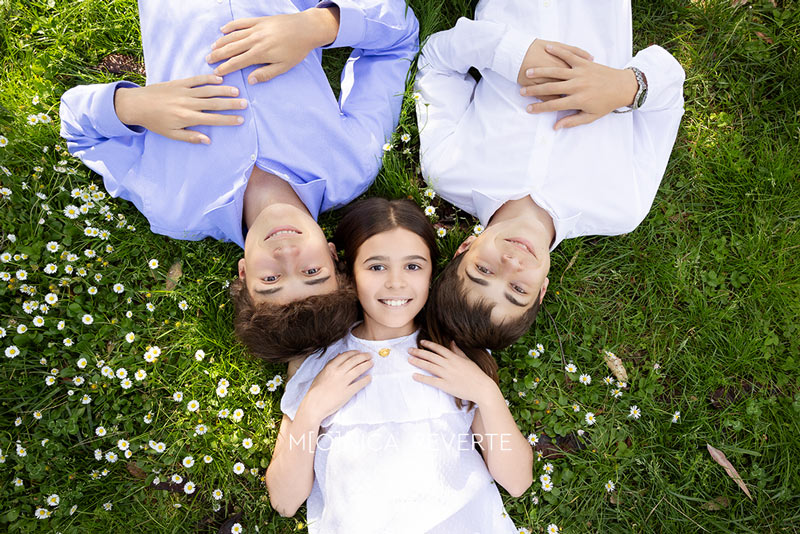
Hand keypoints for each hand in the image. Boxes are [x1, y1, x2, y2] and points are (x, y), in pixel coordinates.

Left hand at [114, 75, 246, 143]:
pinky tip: (219, 79)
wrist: (136, 104)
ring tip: (237, 91)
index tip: (240, 120)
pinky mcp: (179, 83)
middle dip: (231, 104)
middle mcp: (188, 104)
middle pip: (215, 103)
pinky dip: (208, 78)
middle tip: (245, 104)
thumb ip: (190, 137)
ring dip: (224, 90)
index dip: (228, 120)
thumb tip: (207, 140)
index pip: (213, 119)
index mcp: (187, 118)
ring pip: (208, 90)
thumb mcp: (171, 134)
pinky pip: (196, 79)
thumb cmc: (154, 122)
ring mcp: (184, 91)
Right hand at [207, 7, 339, 84]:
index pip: (237, 62)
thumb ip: (266, 74)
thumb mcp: (284, 66)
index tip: (216, 72)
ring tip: (212, 48)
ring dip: (221, 42)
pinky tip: (223, 30)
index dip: (225, 67)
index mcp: (260, 54)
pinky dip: (231, 26)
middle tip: (208, 60)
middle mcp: (255, 40)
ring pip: (233, 35)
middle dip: (218, 55)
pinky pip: (241, 23)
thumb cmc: (296, 50)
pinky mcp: (259, 21)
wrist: (306, 28)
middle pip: (231, 48)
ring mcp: (256, 29)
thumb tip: (251, 81)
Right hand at [302, 351, 372, 421]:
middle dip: (363, 357)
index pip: (346, 355)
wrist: (314, 404)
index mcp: (331, 366)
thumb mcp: (321, 373)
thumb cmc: (316, 390)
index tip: (360, 352)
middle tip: (369, 356)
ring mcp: (343, 382)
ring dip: (366, 365)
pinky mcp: (347, 392)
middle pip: (354, 361)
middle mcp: (338, 372)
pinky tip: (369, 377)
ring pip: (358, 370)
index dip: (355, 353)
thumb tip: (339, 355)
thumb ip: (330, 364)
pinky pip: (359, 384)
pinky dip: (366, 379)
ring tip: (371, 363)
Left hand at [408, 340, 495, 405]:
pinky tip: (414, 376)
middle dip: (419, 352)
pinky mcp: (446, 385)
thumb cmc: (476, 374)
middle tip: (409, 350)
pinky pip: (431, 380)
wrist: (482, 388)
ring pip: (429, 366)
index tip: (421, 342)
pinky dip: (422, 378)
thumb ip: (458, 351)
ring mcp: (447, 375)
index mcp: (454, 357)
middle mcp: (449, 364)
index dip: (429, 345)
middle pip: (430, 356)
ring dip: (418, 362)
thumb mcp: (467, 360)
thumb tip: (451, 342)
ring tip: (409, 359)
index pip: (438, 348)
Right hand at [519, 44, 638, 128]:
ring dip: (540, 71)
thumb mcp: (590, 116)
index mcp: (578, 100)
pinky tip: (547, 48)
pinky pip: (569, 55)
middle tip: (522, 92)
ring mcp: (580, 73)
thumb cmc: (606, 103)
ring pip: (556, 71)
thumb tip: (556, 127)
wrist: (623, 86)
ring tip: (528, 72)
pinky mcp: (585, 63)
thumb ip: (572, 121)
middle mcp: (577, 86)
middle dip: (534, 90)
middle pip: (550, 88)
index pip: (553, 105)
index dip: (539, 108)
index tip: (529, 109)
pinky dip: (558, 51)